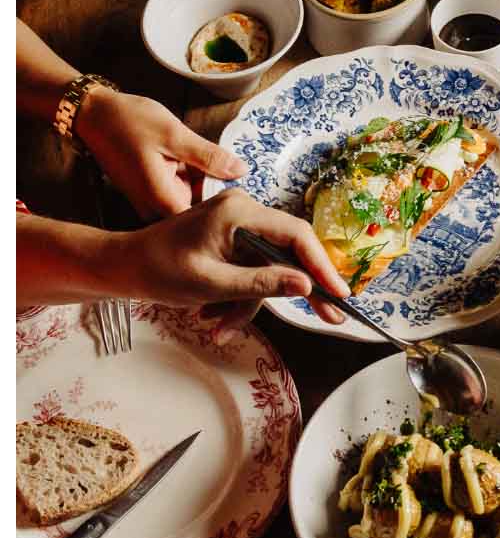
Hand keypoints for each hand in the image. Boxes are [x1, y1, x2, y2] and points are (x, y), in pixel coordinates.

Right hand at [74, 88, 245, 220]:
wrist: (92, 113)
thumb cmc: (128, 121)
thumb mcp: (176, 136)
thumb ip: (209, 157)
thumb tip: (241, 171)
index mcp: (160, 199)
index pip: (204, 219)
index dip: (226, 206)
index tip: (245, 188)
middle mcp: (153, 206)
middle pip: (200, 210)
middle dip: (218, 189)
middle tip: (235, 167)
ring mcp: (151, 199)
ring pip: (191, 197)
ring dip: (204, 179)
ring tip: (211, 158)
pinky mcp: (150, 189)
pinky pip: (180, 188)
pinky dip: (191, 174)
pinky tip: (193, 157)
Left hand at [114, 189, 349, 341]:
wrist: (120, 266)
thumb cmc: (157, 271)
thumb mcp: (211, 283)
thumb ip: (261, 283)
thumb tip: (306, 285)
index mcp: (240, 212)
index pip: (297, 235)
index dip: (323, 265)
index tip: (340, 293)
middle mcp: (245, 210)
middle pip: (289, 252)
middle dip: (296, 289)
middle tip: (328, 317)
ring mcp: (239, 224)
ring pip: (268, 268)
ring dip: (249, 302)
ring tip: (219, 326)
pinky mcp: (233, 238)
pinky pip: (251, 270)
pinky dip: (237, 296)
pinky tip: (212, 315)